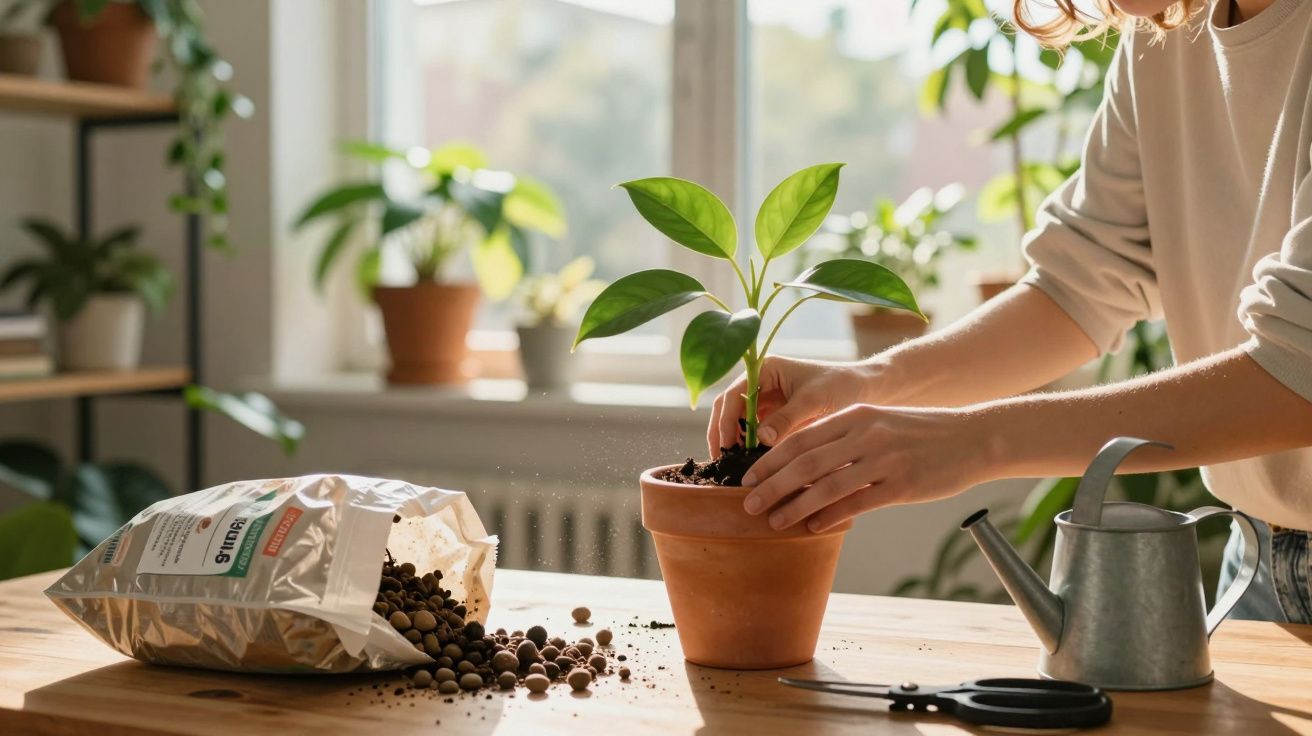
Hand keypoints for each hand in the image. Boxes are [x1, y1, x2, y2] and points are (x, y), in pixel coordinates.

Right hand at [707, 356, 884, 455]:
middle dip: (722, 434)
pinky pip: (754, 435)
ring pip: (737, 424)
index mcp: (765, 370)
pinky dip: (749, 449)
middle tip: (721, 462)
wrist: (866, 391)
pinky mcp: (775, 419)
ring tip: (733, 468)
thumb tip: (761, 438)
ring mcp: (766, 402)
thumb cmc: (842, 386)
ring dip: (733, 444)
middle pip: (728, 409)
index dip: (726, 421)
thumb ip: (787, 417)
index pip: (733, 395)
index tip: (727, 447)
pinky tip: (751, 467)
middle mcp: (760, 384)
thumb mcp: (814, 400)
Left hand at [740, 404, 992, 531]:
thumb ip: (844, 437)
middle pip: (805, 462)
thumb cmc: (921, 432)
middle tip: (747, 504)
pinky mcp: (903, 486)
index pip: (801, 438)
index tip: (747, 477)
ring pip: (826, 486)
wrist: (974, 437)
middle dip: (771, 485)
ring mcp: (884, 460)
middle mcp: (866, 435)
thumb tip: (803, 463)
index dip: (770, 460)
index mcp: (855, 415)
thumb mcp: (879, 422)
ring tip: (773, 522)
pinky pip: (857, 503)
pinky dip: (830, 516)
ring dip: (795, 506)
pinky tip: (813, 528)